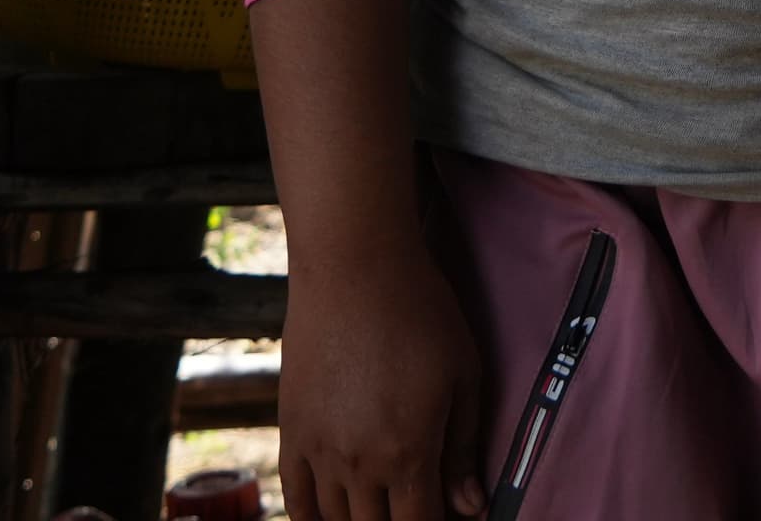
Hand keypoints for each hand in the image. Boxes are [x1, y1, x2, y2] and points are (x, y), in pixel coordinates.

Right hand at [276, 248, 491, 520]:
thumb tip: (471, 508)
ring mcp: (318, 449)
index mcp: (409, 452)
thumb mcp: (463, 377)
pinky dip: (312, 519)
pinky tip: (329, 519)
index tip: (449, 518)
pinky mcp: (290, 430)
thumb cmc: (420, 313)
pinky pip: (295, 497)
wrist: (353, 266)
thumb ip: (463, 449)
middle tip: (417, 506)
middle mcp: (359, 462)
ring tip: (381, 509)